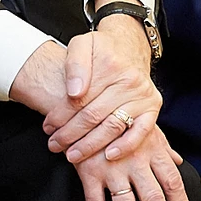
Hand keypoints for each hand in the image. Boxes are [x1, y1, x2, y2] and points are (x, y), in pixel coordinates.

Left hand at [44, 11, 158, 164]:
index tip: (48, 127)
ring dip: (91, 145)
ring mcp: (143, 96)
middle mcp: (129, 82)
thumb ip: (75, 65)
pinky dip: (125, 146)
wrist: (129, 45)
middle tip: (55, 145)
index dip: (61, 116)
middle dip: (71, 135)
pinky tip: (108, 156)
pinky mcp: (152, 107)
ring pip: (113, 127)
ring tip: (72, 154)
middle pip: (94, 116)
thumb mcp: (82, 44)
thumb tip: (74, 92)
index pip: (80, 99)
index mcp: (110, 66)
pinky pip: (140, 132)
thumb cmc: (102, 48)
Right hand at [75, 123, 192, 200]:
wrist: (84, 97)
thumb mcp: (144, 124)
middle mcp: (134, 160)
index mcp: (151, 149)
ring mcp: (110, 167)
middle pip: (153, 200)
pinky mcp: (88, 170)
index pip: (172, 182)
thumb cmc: (118, 112)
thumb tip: (179, 161)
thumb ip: (162, 146)